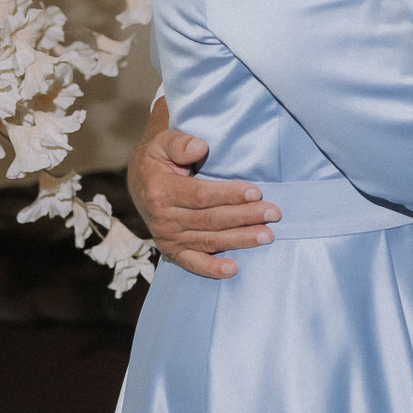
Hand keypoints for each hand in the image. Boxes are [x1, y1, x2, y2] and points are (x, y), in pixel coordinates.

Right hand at [127, 101, 277, 279]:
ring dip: (240, 240)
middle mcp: (164, 218)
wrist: (139, 180)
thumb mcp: (163, 142)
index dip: (229, 195)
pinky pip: (192, 263)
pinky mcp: (172, 250)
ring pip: (209, 240)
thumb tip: (199, 147)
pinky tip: (233, 269)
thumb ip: (180, 143)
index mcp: (162, 191)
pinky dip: (212, 269)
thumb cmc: (158, 158)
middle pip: (211, 220)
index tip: (256, 192)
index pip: (201, 196)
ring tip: (267, 236)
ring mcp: (168, 237)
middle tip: (273, 213)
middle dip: (245, 217)